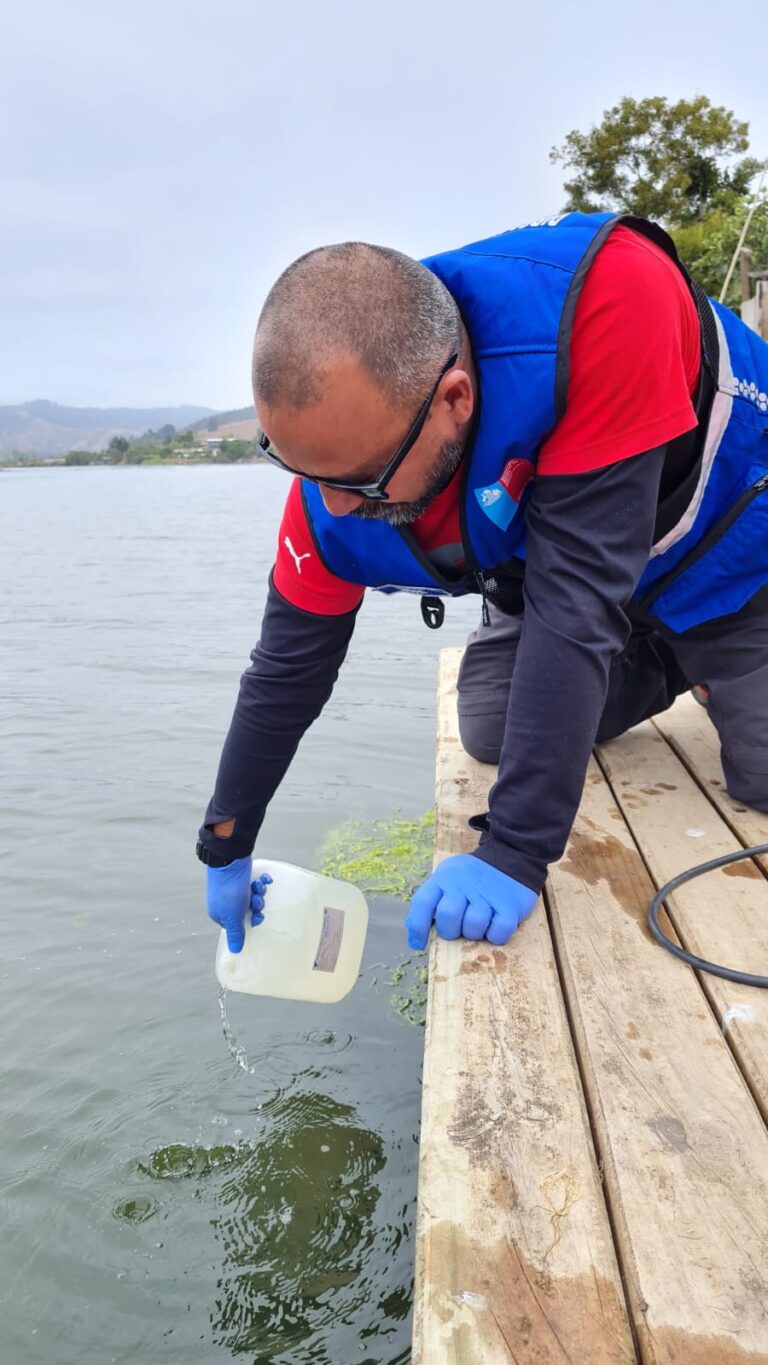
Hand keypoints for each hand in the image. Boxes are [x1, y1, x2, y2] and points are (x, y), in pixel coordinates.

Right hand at [206, 857, 271, 952]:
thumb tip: (236, 951)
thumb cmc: (230, 890)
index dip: (249, 921)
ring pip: (251, 897)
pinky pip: (253, 883)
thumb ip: (236, 934)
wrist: (230, 859)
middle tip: (258, 901)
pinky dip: (260, 882)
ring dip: (258, 892)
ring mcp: (233, 889)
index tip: (258, 916)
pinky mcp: (241, 877)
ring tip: (258, 886)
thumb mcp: (233, 916)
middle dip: (255, 905)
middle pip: (246, 911)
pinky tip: (263, 879)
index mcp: (220, 914)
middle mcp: (226, 902)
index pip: (237, 925)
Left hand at [405, 854, 537, 949]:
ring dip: (475, 933)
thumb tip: (415, 938)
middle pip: (448, 916)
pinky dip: (496, 935)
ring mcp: (488, 894)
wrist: (511, 856)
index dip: (417, 928)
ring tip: (479, 923)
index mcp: (445, 878)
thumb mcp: (448, 879)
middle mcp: (464, 883)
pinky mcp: (510, 905)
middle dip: (451, 931)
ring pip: (474, 926)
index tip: (418, 944)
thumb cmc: (473, 876)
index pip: (423, 902)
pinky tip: (495, 926)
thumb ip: (431, 904)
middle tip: (459, 928)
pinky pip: (499, 932)